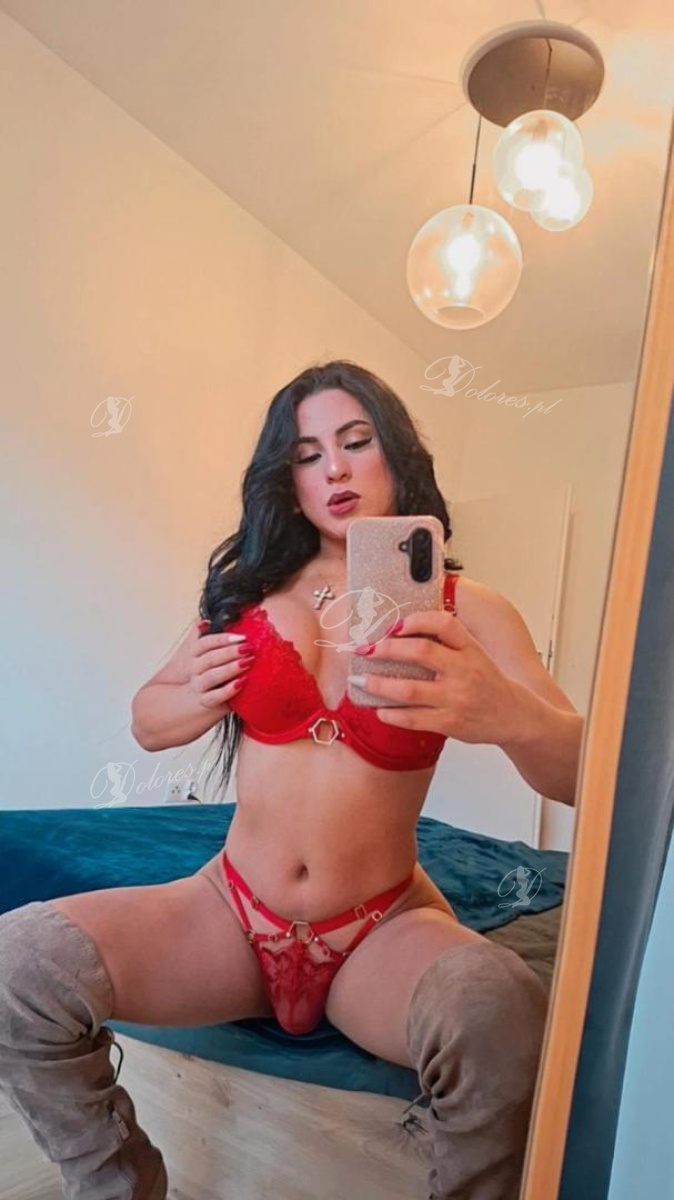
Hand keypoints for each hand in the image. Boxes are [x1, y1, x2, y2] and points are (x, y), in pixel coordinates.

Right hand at [188, 620, 253, 709]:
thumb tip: (206, 620)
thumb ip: (200, 637)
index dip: (222, 639)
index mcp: (194, 655)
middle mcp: (195, 670)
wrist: (184, 702)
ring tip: (247, 662)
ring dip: (230, 668)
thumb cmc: (198, 673)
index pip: (205, 643)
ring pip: (212, 676)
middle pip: (210, 658)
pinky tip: (242, 683)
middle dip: (230, 652)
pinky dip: (228, 690)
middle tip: (248, 648)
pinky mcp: (205, 702)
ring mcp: (199, 686)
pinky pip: (215, 696)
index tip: (241, 637)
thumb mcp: (195, 654)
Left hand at [348, 610, 518, 743]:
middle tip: (366, 650)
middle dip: (387, 649)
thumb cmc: (489, 683)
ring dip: (379, 685)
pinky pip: (413, 718)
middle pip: (421, 653)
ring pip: (409, 690)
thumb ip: (449, 643)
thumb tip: (404, 631)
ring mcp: (456, 699)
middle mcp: (464, 671)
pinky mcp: (450, 723)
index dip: (416, 621)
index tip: (394, 625)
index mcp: (471, 650)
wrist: (515, 716)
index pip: (444, 625)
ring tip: (361, 682)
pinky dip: (391, 714)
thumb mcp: (477, 654)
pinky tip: (380, 710)